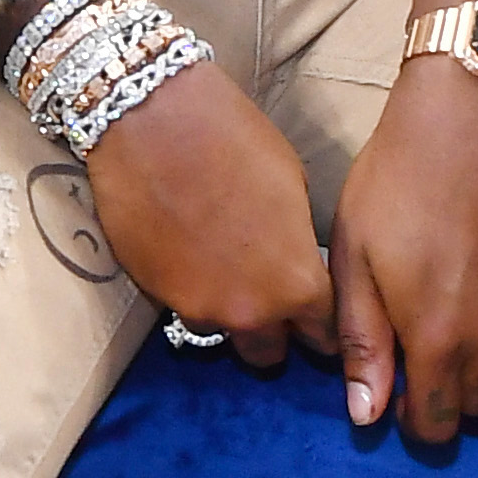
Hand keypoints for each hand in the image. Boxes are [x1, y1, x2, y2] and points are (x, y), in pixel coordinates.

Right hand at [78, 63, 336, 372]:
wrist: (153, 123)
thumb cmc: (236, 141)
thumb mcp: (293, 189)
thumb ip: (294, 245)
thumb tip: (290, 261)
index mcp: (297, 284)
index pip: (324, 333)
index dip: (321, 322)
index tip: (314, 310)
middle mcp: (250, 311)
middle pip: (269, 353)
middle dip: (273, 330)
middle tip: (265, 294)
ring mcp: (197, 308)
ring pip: (219, 333)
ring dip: (225, 312)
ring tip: (218, 268)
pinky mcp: (153, 295)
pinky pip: (180, 308)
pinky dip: (187, 290)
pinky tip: (185, 252)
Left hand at [328, 59, 477, 442]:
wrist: (472, 113)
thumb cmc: (398, 182)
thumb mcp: (356, 259)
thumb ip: (363, 343)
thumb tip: (367, 415)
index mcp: (441, 337)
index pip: (438, 422)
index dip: (417, 421)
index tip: (403, 400)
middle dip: (451, 390)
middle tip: (426, 346)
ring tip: (461, 299)